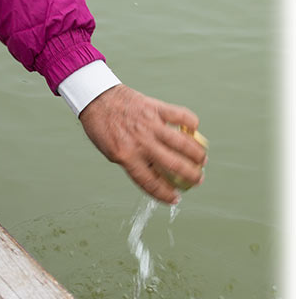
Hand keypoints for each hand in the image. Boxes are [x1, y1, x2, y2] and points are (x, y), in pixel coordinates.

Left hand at [79, 85, 206, 203]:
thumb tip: (155, 175)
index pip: (150, 181)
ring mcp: (150, 124)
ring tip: (202, 160)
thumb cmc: (102, 127)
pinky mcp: (156, 107)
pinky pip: (181, 115)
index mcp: (126, 156)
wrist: (97, 99)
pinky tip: (194, 129)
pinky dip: (192, 123)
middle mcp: (140, 141)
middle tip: (197, 180)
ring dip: (197, 154)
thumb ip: (133, 162)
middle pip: (173, 165)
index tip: (175, 199)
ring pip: (183, 143)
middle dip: (191, 176)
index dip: (165, 194)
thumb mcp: (111, 152)